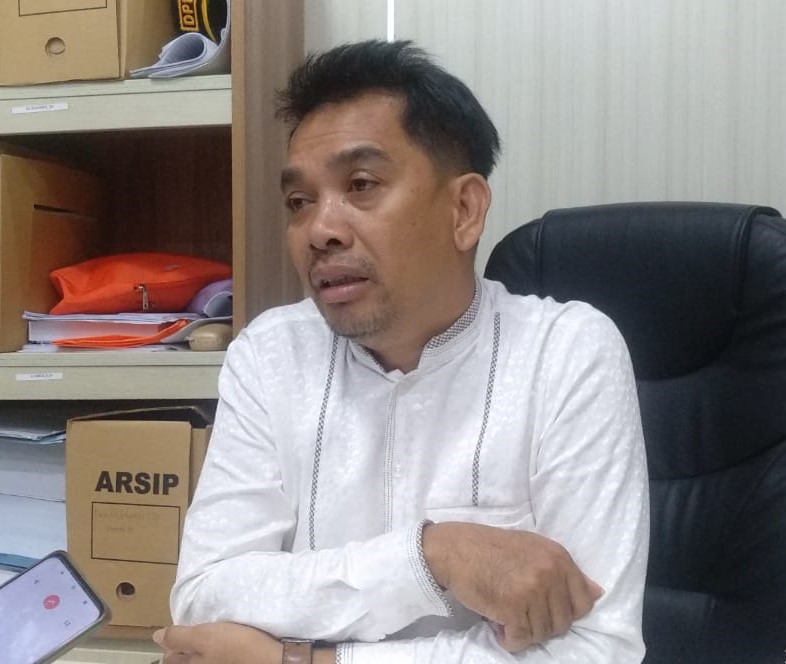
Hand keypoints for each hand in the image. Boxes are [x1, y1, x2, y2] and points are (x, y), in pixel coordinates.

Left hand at [153, 622, 281, 663]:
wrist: (269, 660)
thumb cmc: (234, 647)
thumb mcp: (203, 636)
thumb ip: (178, 637)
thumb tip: (155, 636)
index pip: (169, 658)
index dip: (172, 642)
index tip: (183, 629)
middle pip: (184, 661)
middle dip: (184, 648)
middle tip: (195, 631)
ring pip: (200, 660)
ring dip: (201, 650)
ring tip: (210, 636)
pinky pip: (215, 660)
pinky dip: (215, 653)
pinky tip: (225, 645)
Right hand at [423, 522, 603, 651]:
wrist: (456, 548)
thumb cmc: (492, 548)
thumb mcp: (534, 548)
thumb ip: (563, 571)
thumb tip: (597, 593)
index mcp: (559, 557)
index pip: (583, 603)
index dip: (564, 613)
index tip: (544, 610)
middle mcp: (550, 573)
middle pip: (562, 623)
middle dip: (541, 624)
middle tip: (520, 613)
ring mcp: (532, 590)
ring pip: (542, 634)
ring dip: (523, 632)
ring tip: (506, 616)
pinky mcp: (512, 607)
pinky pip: (520, 639)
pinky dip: (509, 639)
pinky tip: (498, 625)